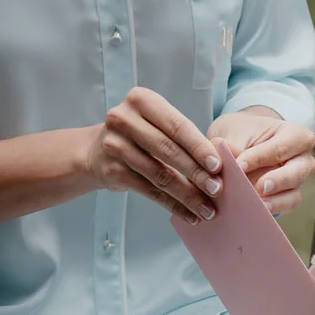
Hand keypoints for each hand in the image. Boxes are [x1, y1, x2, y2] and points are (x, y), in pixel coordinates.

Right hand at [86, 86, 223, 221]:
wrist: (96, 150)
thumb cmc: (138, 135)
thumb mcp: (155, 124)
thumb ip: (182, 138)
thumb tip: (218, 166)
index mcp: (141, 100)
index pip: (177, 126)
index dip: (199, 147)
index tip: (218, 165)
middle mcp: (123, 119)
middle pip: (168, 150)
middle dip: (196, 172)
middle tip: (217, 189)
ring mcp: (115, 146)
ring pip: (160, 175)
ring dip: (187, 195)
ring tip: (207, 209)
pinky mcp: (112, 171)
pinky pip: (150, 191)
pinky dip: (172, 205)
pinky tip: (189, 214)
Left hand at [210, 106, 314, 214]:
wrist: (243, 142)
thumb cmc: (244, 133)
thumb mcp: (237, 132)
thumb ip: (232, 143)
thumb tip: (223, 150)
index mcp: (294, 135)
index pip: (281, 147)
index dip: (261, 157)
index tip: (239, 166)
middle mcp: (302, 158)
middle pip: (296, 172)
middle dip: (278, 180)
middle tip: (259, 187)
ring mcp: (298, 180)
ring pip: (293, 193)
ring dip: (275, 201)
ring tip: (258, 205)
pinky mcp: (288, 197)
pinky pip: (285, 206)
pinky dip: (272, 209)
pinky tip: (256, 212)